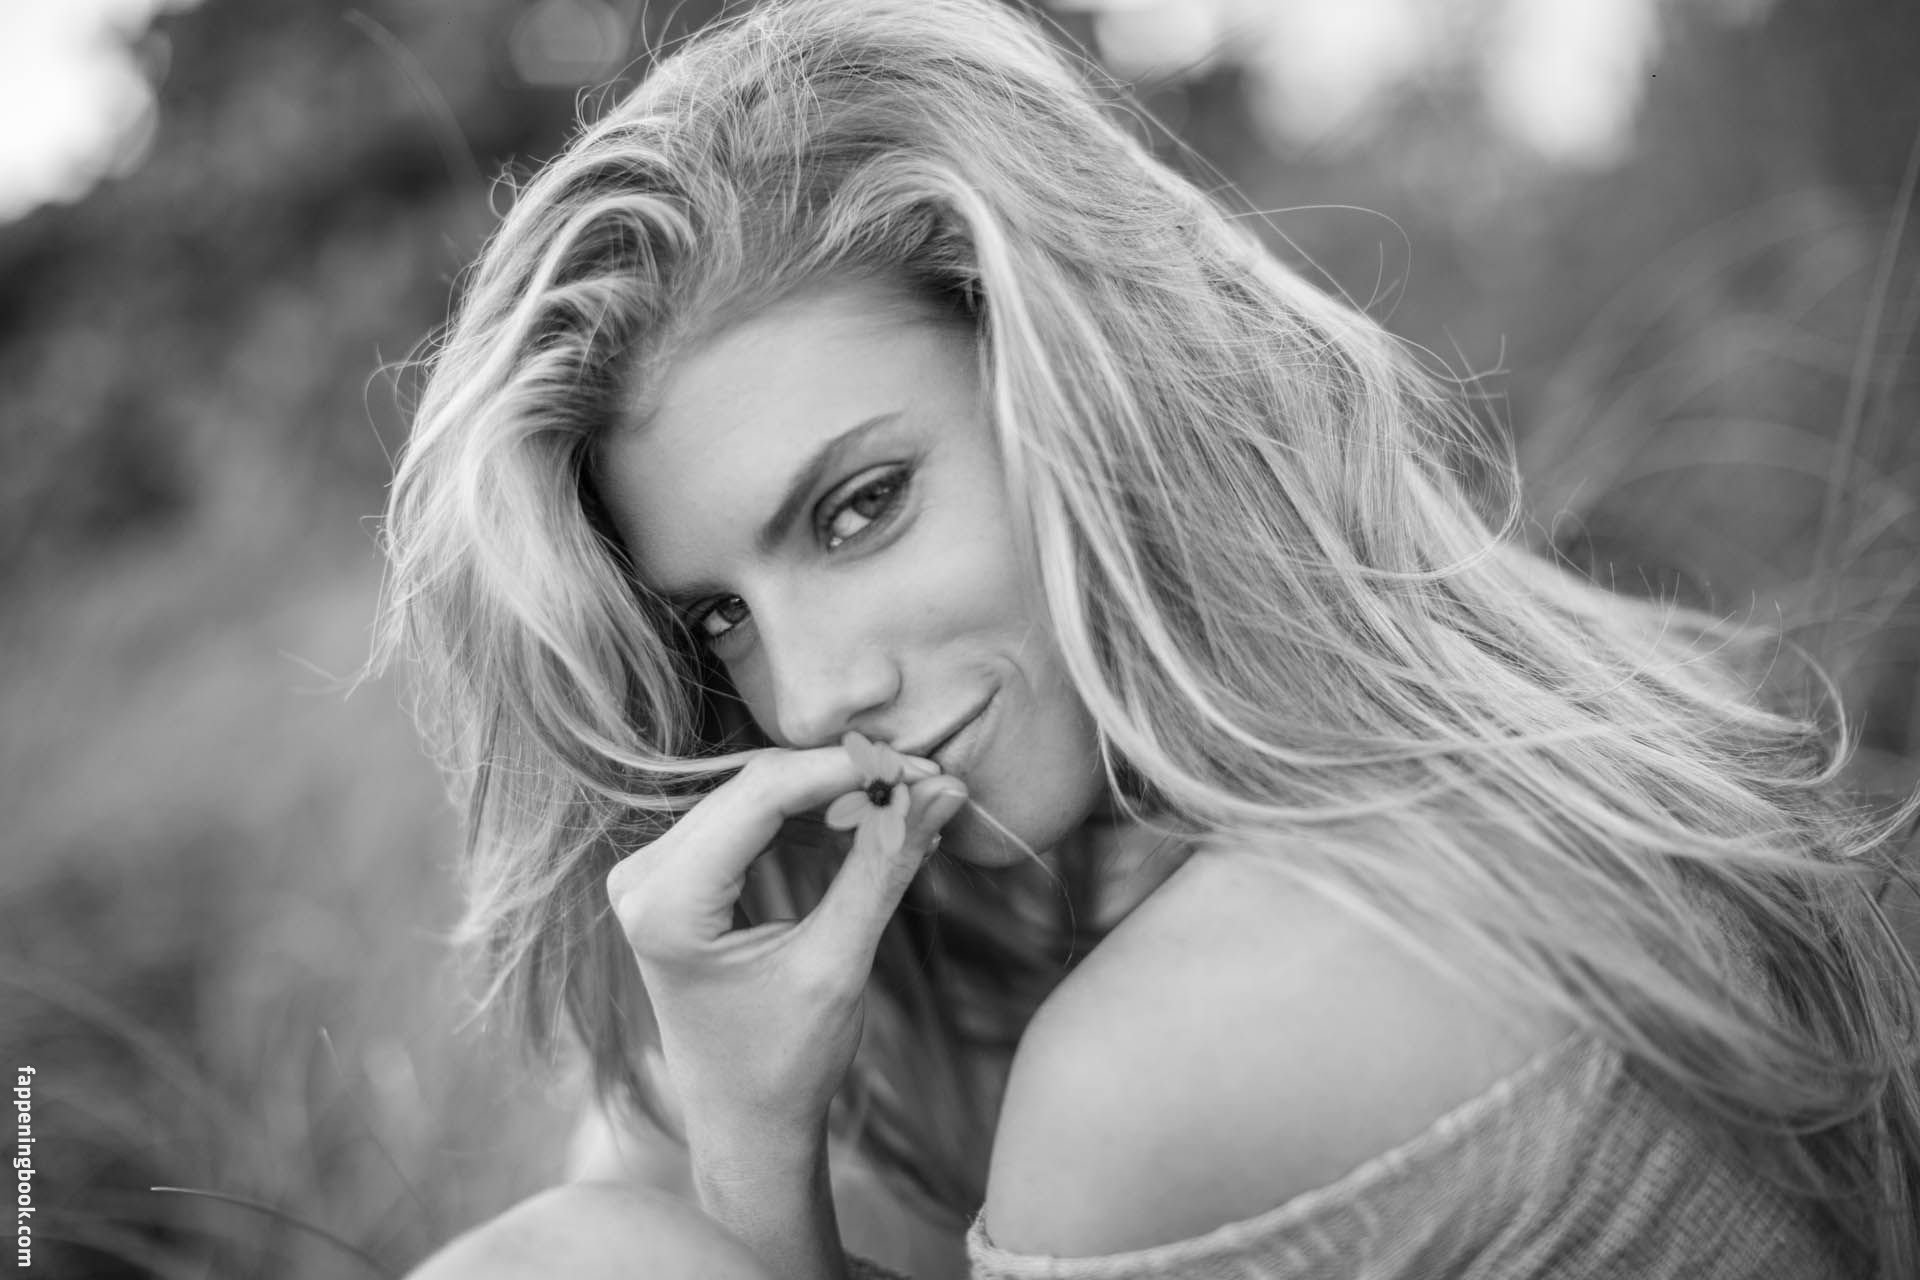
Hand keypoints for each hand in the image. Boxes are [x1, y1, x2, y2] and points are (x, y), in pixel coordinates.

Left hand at [606, 741, 967, 1168]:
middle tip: (926, 781)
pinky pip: (744, 818)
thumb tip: (944, 789)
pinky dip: (805, 814)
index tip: (922, 767)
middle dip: (843, 777)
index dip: (844, 770)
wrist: (743, 1124)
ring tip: (902, 801)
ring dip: (828, 791)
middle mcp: (643, 878)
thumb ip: (884, 868)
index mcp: (667, 905)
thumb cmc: (784, 1063)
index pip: (762, 795)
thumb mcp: (839, 963)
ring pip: (753, 794)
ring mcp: (650, 874)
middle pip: (755, 787)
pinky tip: (859, 820)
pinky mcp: (672, 876)